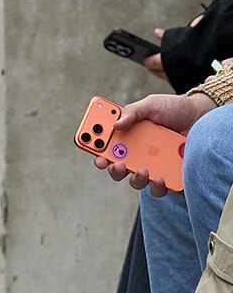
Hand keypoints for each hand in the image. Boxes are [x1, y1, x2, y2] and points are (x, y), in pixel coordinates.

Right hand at [92, 92, 213, 196]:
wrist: (201, 117)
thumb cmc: (173, 109)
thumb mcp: (152, 104)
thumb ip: (134, 111)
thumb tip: (117, 123)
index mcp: (128, 135)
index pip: (106, 145)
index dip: (95, 148)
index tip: (92, 148)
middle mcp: (137, 152)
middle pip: (116, 166)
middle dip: (112, 167)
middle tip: (115, 162)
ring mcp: (152, 165)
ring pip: (135, 180)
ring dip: (134, 178)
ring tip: (141, 170)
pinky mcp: (169, 174)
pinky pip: (159, 188)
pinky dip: (157, 186)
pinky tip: (160, 178)